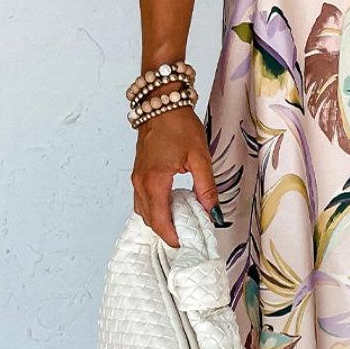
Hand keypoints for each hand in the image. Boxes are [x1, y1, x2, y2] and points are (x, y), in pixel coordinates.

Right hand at [131, 107, 224, 246]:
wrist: (161, 104)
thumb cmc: (179, 126)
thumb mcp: (200, 157)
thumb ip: (206, 187)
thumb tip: (213, 211)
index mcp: (154, 180)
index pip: (160, 220)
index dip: (172, 236)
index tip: (186, 244)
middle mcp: (141, 182)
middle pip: (149, 220)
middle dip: (166, 232)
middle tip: (187, 238)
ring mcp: (137, 178)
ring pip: (143, 211)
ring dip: (159, 222)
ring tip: (181, 224)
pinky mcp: (138, 174)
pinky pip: (142, 200)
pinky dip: (154, 210)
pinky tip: (171, 208)